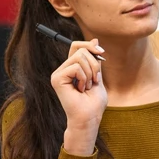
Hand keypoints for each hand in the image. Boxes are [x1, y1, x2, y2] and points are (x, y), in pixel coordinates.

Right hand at [51, 40, 106, 154]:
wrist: (89, 118)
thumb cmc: (93, 103)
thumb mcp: (97, 76)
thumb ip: (95, 60)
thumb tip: (94, 40)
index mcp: (71, 68)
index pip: (77, 46)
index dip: (90, 46)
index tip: (101, 53)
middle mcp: (63, 69)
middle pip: (80, 49)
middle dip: (94, 64)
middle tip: (94, 81)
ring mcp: (58, 74)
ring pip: (80, 57)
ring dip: (90, 73)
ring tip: (87, 87)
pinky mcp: (57, 79)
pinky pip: (76, 67)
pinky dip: (84, 78)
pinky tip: (81, 89)